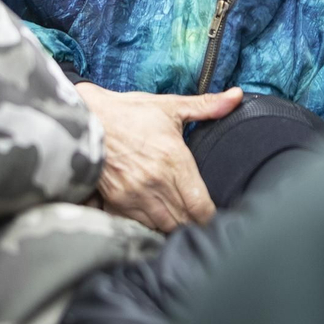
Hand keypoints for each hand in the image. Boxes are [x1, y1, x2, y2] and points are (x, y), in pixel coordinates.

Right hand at [75, 83, 241, 232]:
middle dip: (195, 223)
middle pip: (185, 221)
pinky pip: (139, 226)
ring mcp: (135, 195)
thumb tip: (237, 96)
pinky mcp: (116, 202)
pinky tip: (155, 215)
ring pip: (164, 227)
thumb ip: (207, 106)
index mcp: (174, 160)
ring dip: (174, 225)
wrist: (86, 118)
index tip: (214, 214)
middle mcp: (156, 182)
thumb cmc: (129, 112)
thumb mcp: (169, 106)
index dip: (211, 216)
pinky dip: (150, 225)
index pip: (201, 207)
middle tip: (199, 217)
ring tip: (180, 217)